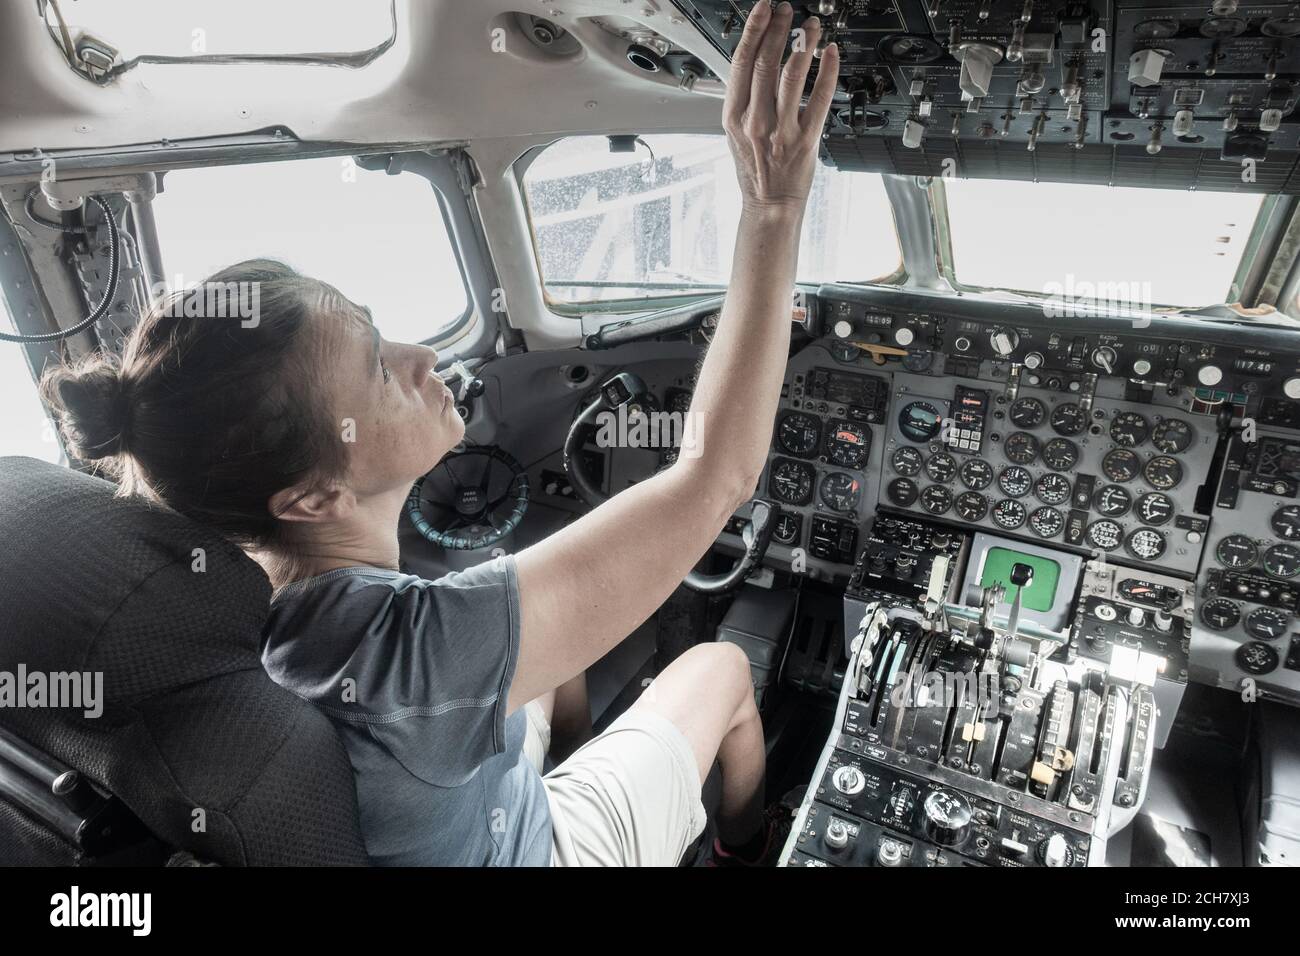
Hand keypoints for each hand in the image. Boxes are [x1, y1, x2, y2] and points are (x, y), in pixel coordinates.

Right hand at [722, 1, 839, 214]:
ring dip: (803, 44)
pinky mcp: (806, 139)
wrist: (769, 203)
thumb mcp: (735, 133)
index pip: (741, 63)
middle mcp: (756, 121)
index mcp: (734, 117)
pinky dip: (827, 71)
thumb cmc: (754, 170)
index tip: (764, 10)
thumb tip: (753, 61)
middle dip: (778, 29)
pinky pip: (820, 98)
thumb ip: (743, 100)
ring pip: (792, 76)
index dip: (754, 30)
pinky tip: (831, 53)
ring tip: (811, 26)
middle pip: (766, 63)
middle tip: (787, 10)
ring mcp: (782, 130)